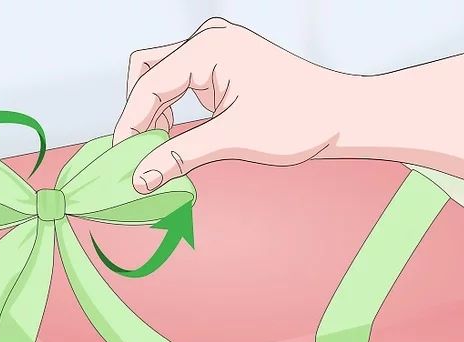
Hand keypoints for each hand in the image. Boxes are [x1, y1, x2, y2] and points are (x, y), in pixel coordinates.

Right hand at [114, 17, 350, 192]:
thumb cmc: (300, 119)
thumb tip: (140, 178)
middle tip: (139, 156)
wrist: (343, 115)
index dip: (128, 126)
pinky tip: (176, 141)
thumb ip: (180, 155)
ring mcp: (215, 52)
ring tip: (158, 154)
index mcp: (207, 47)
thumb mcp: (232, 138)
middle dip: (138, 116)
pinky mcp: (222, 68)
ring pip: (160, 80)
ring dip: (154, 117)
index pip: (147, 86)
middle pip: (146, 74)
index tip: (121, 161)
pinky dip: (172, 113)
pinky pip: (181, 86)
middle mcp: (207, 41)